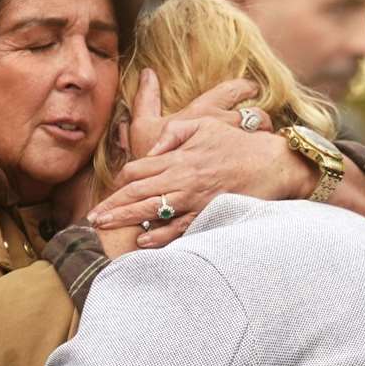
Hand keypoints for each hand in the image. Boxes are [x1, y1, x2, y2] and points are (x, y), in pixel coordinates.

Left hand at [87, 74, 291, 247]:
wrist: (272, 164)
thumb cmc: (238, 143)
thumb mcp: (204, 125)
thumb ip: (174, 132)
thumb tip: (152, 148)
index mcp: (178, 156)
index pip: (139, 169)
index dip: (120, 180)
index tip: (109, 190)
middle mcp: (182, 178)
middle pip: (137, 192)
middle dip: (112, 205)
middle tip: (92, 218)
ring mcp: (194, 199)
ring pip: (151, 210)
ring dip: (125, 219)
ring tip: (104, 227)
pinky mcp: (207, 214)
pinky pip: (178, 227)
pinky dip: (159, 235)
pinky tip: (142, 240)